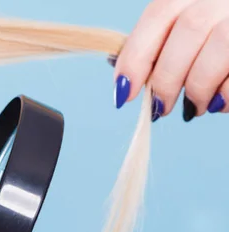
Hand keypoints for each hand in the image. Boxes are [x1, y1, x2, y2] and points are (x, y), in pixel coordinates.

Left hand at [110, 0, 228, 120]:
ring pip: (220, 45)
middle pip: (190, 28)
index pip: (159, 13)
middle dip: (168, 78)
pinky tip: (219, 103)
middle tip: (161, 107)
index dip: (136, 56)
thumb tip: (124, 84)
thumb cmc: (210, 40)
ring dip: (199, 87)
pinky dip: (227, 93)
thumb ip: (159, 49)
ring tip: (195, 106)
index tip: (124, 93)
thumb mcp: (182, 32)